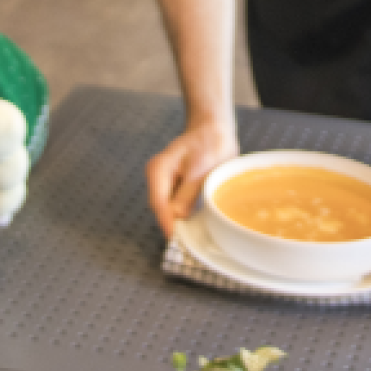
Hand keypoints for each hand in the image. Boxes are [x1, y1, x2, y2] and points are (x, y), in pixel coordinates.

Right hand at [146, 120, 238, 239]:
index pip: (158, 203)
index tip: (176, 239)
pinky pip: (175, 204)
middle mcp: (157, 177)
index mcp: (158, 169)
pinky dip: (183, 212)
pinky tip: (195, 219)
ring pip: (167, 208)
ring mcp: (163, 182)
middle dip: (173, 223)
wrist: (214, 129)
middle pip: (161, 208)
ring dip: (178, 219)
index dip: (167, 222)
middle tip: (188, 241)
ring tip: (193, 233)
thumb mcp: (202, 167)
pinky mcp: (173, 186)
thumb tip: (177, 215)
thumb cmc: (210, 142)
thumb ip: (188, 192)